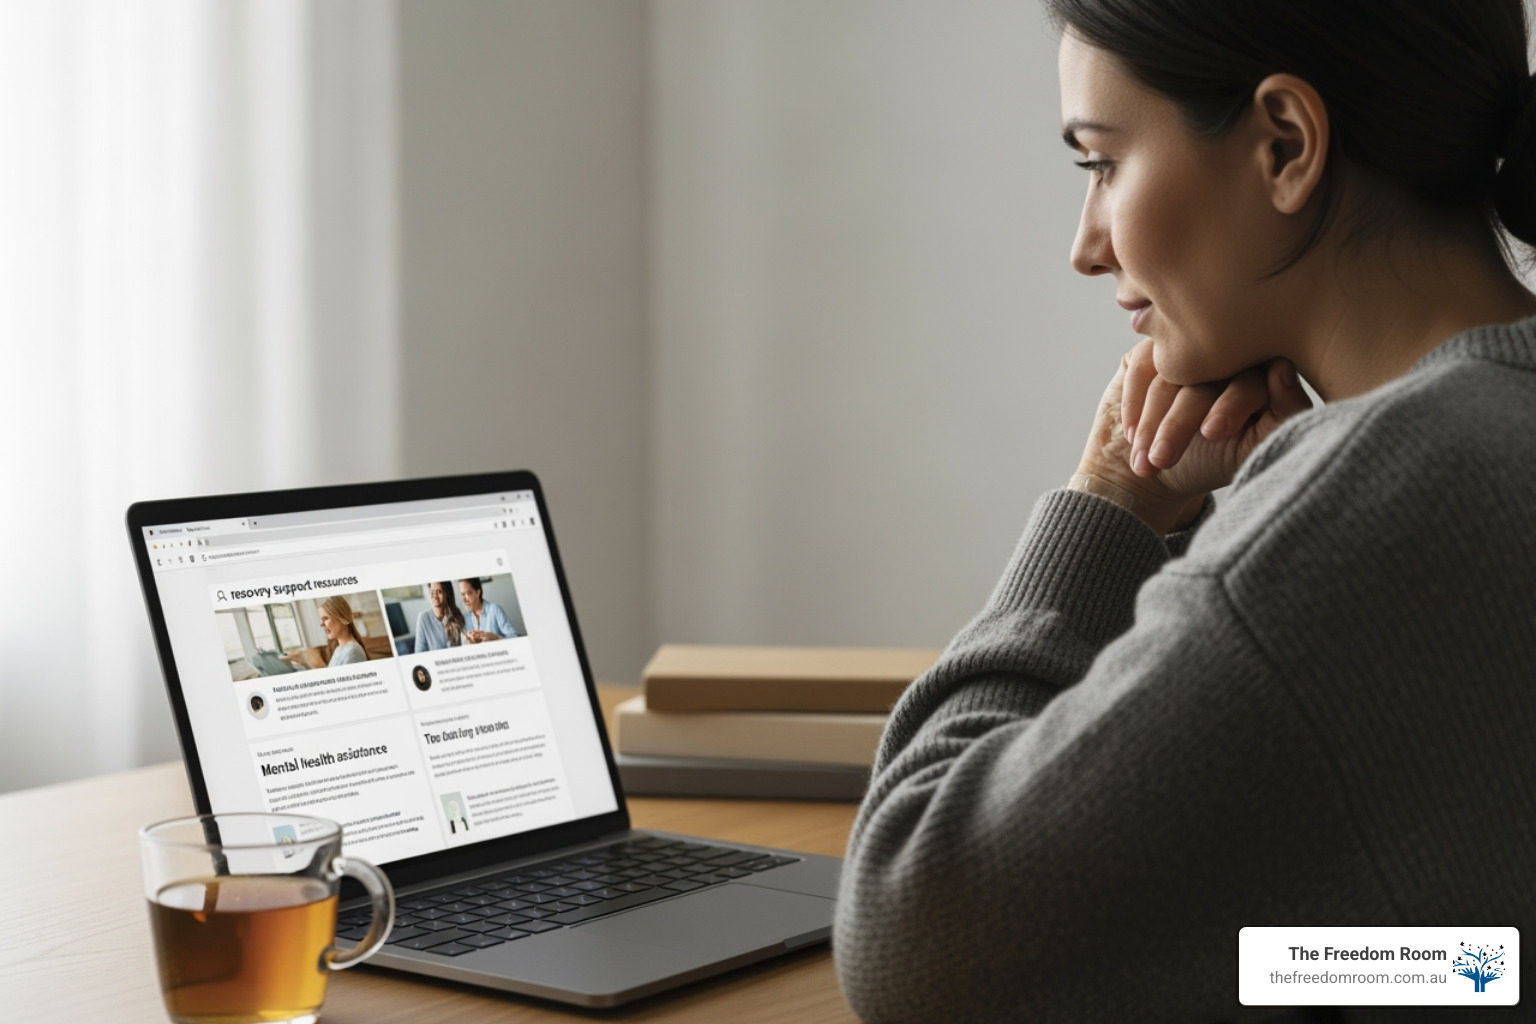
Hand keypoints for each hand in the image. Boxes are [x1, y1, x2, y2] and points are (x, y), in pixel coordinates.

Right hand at [1077, 338, 1312, 533]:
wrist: (1159, 471)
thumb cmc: (1215, 461)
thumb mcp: (1255, 448)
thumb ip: (1285, 414)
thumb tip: (1283, 369)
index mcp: (1261, 373)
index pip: (1249, 378)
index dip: (1231, 404)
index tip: (1211, 432)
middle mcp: (1224, 354)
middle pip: (1204, 378)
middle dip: (1180, 423)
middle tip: (1164, 458)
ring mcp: (1183, 351)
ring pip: (1167, 378)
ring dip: (1151, 425)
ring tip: (1146, 464)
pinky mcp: (1149, 352)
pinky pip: (1140, 370)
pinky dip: (1133, 407)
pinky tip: (1131, 438)